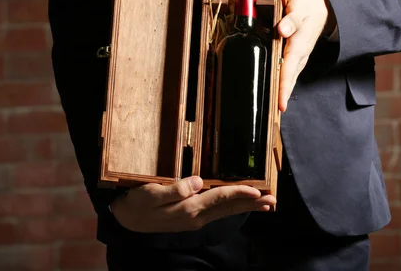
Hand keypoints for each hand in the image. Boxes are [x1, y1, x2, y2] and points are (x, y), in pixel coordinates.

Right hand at [110, 176, 275, 232]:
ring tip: (266, 204)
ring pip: (227, 211)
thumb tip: (197, 182)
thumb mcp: (151, 194)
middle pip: (229, 207)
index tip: (258, 190)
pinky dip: (233, 207)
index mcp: (189, 208)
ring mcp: (195, 218)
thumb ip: (175, 189)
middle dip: (252, 203)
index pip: (220, 198)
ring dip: (247, 206)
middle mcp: (196, 216)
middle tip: (273, 199)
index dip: (239, 192)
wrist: (126, 219)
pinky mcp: (192, 217)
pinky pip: (219, 211)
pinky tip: (241, 205)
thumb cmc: (137, 203)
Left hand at [277, 0, 335, 111]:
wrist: (322, 11)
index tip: (281, 104)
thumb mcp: (300, 8)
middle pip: (289, 80)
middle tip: (274, 113)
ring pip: (289, 79)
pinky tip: (275, 92)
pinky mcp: (296, 58)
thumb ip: (291, 19)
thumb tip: (281, 30)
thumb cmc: (307, 9)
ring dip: (282, 93)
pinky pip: (288, 75)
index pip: (288, 69)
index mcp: (298, 45)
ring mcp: (299, 59)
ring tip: (273, 108)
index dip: (283, 87)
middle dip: (282, 97)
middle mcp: (300, 56)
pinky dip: (283, 85)